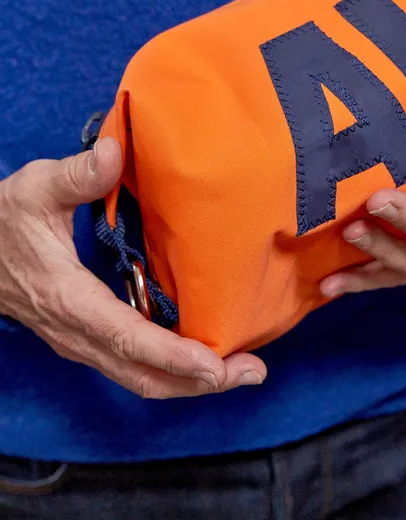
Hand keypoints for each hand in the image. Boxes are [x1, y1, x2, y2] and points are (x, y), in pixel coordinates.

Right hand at [0, 138, 265, 397]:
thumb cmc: (6, 220)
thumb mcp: (36, 189)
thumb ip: (77, 174)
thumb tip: (114, 153)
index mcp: (70, 301)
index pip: (127, 338)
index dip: (173, 355)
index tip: (215, 365)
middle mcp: (79, 334)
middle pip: (143, 375)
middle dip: (199, 382)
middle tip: (251, 374)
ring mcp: (83, 341)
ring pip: (140, 378)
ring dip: (190, 381)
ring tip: (240, 372)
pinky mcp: (89, 338)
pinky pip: (134, 365)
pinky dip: (172, 368)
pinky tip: (203, 354)